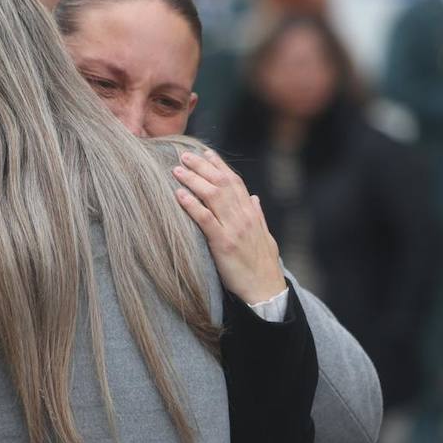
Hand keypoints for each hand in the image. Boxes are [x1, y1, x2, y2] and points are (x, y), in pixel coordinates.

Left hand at [171, 149, 284, 305]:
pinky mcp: (224, 244)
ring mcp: (234, 229)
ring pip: (213, 196)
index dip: (220, 165)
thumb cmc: (262, 264)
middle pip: (222, 183)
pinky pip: (206, 220)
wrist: (265, 289)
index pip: (235, 182)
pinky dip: (192, 205)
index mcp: (251, 213)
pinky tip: (179, 195)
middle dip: (202, 167)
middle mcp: (244, 216)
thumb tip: (254, 198)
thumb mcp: (264, 235)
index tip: (206, 153)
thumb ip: (258, 215)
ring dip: (194, 180)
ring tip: (177, 169)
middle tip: (184, 155)